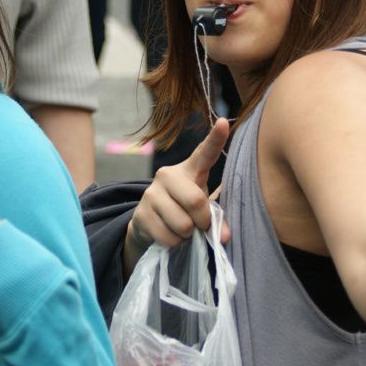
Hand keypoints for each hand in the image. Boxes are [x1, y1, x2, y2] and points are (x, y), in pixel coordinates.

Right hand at [123, 118, 229, 273]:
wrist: (149, 224)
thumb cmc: (183, 210)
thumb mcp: (202, 210)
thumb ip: (217, 219)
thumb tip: (223, 237)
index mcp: (189, 170)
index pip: (204, 153)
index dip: (215, 139)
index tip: (224, 122)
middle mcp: (167, 175)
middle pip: (195, 200)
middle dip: (203, 221)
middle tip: (200, 226)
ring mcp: (151, 193)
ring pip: (182, 224)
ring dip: (187, 235)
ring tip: (182, 229)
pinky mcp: (140, 214)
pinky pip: (168, 236)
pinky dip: (174, 243)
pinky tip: (168, 234)